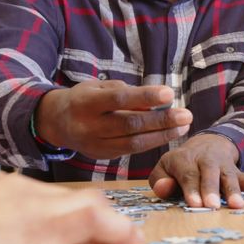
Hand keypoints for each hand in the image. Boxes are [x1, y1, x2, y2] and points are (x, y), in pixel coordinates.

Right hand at [35, 80, 192, 159]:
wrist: (57, 122)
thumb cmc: (83, 98)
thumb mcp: (96, 87)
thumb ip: (123, 92)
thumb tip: (154, 101)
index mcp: (86, 103)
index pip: (119, 99)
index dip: (145, 96)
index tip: (169, 93)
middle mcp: (89, 126)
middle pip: (130, 125)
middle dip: (161, 120)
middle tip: (186, 115)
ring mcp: (95, 144)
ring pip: (133, 143)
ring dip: (162, 135)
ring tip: (183, 126)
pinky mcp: (102, 156)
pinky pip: (131, 150)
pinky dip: (151, 142)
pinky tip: (168, 134)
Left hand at [148, 134, 243, 208]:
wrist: (206, 144)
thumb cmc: (180, 165)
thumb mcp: (164, 168)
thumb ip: (160, 180)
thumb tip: (165, 188)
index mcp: (184, 160)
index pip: (188, 174)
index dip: (191, 188)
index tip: (194, 203)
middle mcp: (206, 160)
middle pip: (209, 173)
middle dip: (211, 189)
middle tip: (212, 206)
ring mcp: (224, 166)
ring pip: (230, 176)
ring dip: (234, 190)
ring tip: (237, 206)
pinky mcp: (237, 172)